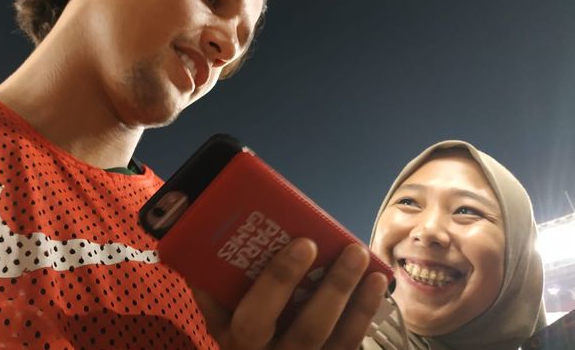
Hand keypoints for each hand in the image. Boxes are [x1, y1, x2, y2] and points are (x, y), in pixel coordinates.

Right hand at [192, 238, 388, 349]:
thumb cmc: (239, 341)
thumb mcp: (218, 325)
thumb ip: (212, 295)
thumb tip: (206, 250)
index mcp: (240, 343)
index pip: (255, 317)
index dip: (279, 281)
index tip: (305, 243)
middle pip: (308, 330)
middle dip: (334, 289)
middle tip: (353, 250)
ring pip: (338, 341)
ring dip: (358, 302)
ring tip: (372, 268)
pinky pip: (349, 346)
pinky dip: (364, 316)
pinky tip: (375, 288)